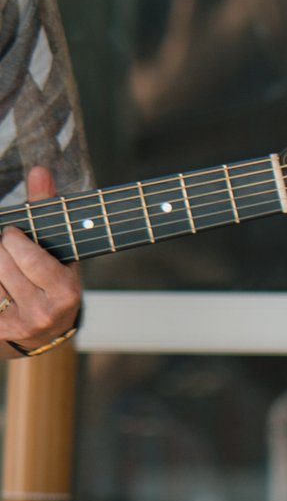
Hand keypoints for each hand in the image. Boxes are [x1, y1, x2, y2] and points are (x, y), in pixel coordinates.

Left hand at [0, 168, 79, 360]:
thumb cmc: (51, 277)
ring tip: (5, 269)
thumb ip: (47, 208)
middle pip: (2, 264)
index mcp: (65, 292)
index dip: (15, 240)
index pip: (29, 257)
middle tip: (5, 248)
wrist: (46, 329)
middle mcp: (43, 313)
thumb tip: (39, 171)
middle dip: (0, 250)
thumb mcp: (57, 246)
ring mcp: (19, 326)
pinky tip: (0, 281)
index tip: (13, 235)